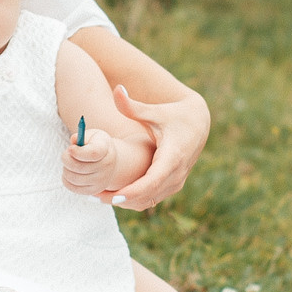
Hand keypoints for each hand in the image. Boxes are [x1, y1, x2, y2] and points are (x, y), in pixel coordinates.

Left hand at [61, 125, 118, 196]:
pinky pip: (74, 188)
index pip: (92, 154)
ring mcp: (101, 180)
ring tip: (68, 164)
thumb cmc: (96, 144)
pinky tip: (69, 172)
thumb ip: (82, 136)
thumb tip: (74, 140)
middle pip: (79, 167)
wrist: (108, 160)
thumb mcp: (92, 135)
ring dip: (66, 169)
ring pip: (74, 178)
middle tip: (65, 154)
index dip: (78, 152)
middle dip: (66, 159)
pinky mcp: (94, 190)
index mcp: (105, 150)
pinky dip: (66, 180)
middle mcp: (106, 166)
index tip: (70, 148)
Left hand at [108, 85, 209, 210]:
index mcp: (172, 156)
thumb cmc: (174, 115)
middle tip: (94, 197)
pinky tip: (113, 194)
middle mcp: (176, 173)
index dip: (132, 192)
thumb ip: (133, 105)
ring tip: (99, 196)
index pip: (152, 182)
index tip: (112, 196)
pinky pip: (152, 199)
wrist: (198, 124)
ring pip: (149, 201)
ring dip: (125, 202)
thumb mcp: (155, 111)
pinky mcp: (173, 185)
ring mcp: (176, 182)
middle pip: (147, 196)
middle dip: (120, 200)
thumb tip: (116, 89)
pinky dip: (133, 200)